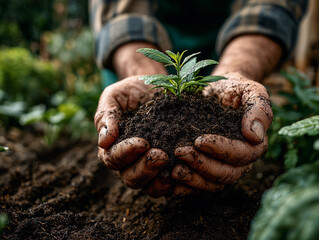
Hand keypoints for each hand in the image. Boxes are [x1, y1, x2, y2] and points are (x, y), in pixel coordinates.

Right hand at [95, 76, 170, 196]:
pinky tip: (184, 171)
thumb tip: (104, 141)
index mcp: (111, 147)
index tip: (143, 142)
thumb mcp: (115, 96)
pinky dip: (175, 181)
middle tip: (161, 155)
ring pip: (148, 185)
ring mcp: (147, 167)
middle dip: (145, 169)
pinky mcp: (166, 167)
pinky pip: (168, 182)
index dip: (126, 153)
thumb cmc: (131, 91)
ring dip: (160, 180)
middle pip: (130, 178)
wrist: (154, 87)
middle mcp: (128, 162)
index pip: (114, 158)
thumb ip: (107, 115)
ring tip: (174, 166)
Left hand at [172, 72, 271, 194]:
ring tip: (173, 169)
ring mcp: (223, 166)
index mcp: (254, 145)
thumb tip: (255, 136)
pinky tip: (170, 180)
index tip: (199, 140)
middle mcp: (240, 161)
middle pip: (225, 174)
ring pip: (212, 183)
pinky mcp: (207, 167)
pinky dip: (186, 186)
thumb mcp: (251, 90)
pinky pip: (199, 184)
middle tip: (180, 152)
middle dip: (202, 165)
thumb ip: (259, 108)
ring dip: (192, 179)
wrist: (218, 89)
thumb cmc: (235, 89)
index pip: (240, 155)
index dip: (220, 150)